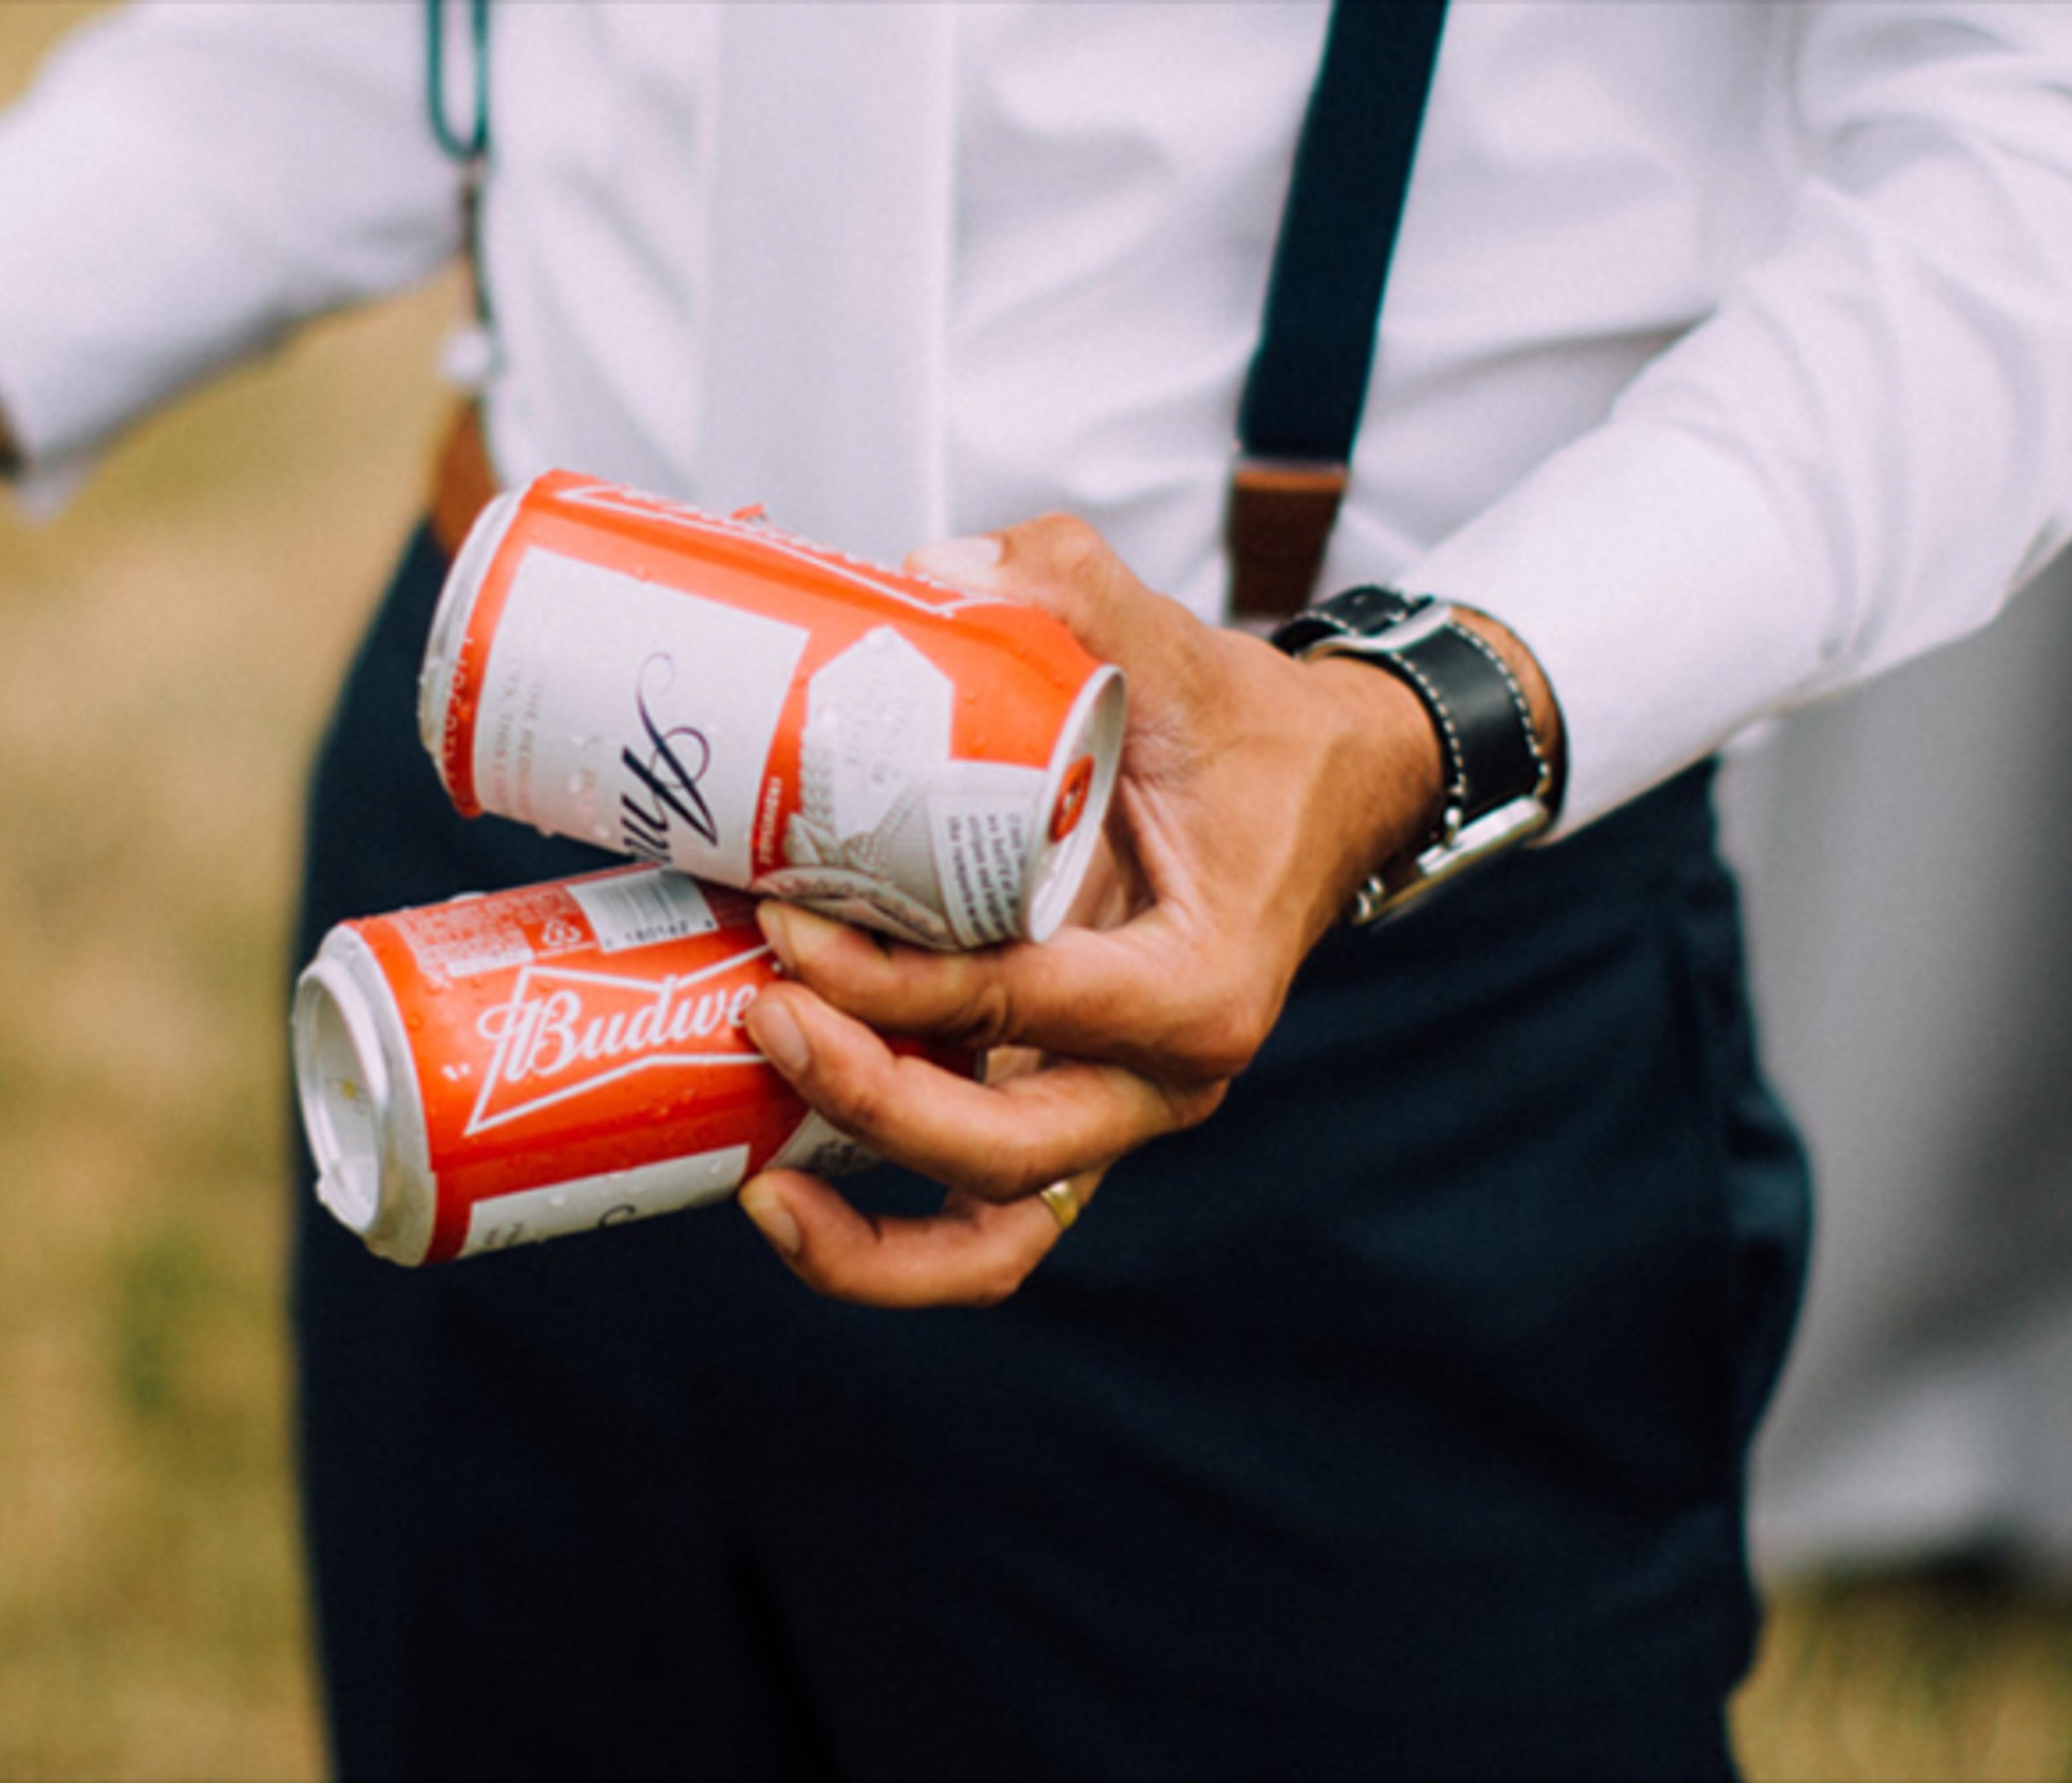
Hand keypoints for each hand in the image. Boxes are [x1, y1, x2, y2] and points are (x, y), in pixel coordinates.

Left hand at [733, 515, 1543, 1308]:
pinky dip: (891, 1238)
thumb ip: (1070, 590)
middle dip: (868, 1102)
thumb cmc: (1246, 738)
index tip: (794, 922)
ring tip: (755, 1187)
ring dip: (872, 1235)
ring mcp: (1113, 1111)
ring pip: (996, 1228)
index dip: (899, 984)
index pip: (1031, 1005)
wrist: (1316, 795)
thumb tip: (931, 570)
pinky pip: (982, 1217)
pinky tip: (787, 1193)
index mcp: (1202, 980)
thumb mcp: (1176, 651)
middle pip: (1006, 1152)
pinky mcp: (1065, 1115)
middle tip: (761, 1015)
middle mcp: (1162, 1075)